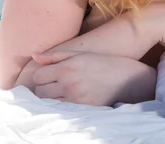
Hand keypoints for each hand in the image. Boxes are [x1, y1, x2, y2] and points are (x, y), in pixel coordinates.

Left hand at [32, 51, 155, 105]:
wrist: (129, 79)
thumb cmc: (105, 63)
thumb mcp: (82, 54)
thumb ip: (56, 55)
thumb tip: (34, 56)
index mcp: (68, 67)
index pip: (37, 76)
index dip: (43, 75)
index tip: (51, 74)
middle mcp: (69, 83)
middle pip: (40, 91)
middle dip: (45, 87)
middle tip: (56, 84)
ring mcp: (75, 98)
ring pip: (48, 103)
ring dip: (51, 98)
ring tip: (63, 92)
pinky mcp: (82, 109)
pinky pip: (61, 110)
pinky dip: (61, 106)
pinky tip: (71, 99)